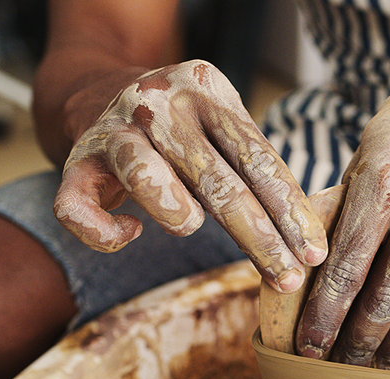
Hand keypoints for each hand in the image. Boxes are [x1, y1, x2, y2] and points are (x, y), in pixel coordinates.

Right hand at [53, 60, 326, 292]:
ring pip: (146, 179)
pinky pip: (77, 207)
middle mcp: (159, 104)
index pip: (258, 160)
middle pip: (217, 181)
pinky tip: (132, 232)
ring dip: (179, 216)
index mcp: (209, 91)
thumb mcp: (226, 129)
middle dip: (259, 238)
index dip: (289, 212)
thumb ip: (258, 172)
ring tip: (190, 226)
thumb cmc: (187, 129)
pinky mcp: (76, 159)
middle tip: (288, 278)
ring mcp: (113, 129)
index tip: (313, 253)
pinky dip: (106, 232)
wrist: (102, 90)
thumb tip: (304, 242)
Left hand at [296, 79, 389, 367]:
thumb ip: (343, 213)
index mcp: (384, 184)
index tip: (307, 349)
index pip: (345, 268)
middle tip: (335, 373)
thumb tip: (308, 275)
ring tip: (369, 371)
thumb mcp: (366, 158)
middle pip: (383, 299)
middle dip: (355, 344)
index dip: (324, 316)